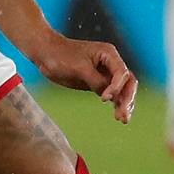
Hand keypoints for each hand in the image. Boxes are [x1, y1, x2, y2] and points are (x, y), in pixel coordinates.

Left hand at [25, 30, 139, 124]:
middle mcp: (110, 63)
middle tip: (123, 116)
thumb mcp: (80, 68)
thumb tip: (109, 96)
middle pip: (128, 82)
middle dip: (127, 98)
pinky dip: (116, 103)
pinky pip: (112, 94)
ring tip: (123, 119)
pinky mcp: (97, 82)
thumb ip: (96, 81)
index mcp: (109, 54)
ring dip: (124, 103)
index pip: (122, 73)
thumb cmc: (61, 56)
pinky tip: (118, 115)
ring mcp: (104, 73)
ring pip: (122, 89)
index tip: (104, 98)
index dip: (117, 87)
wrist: (45, 54)